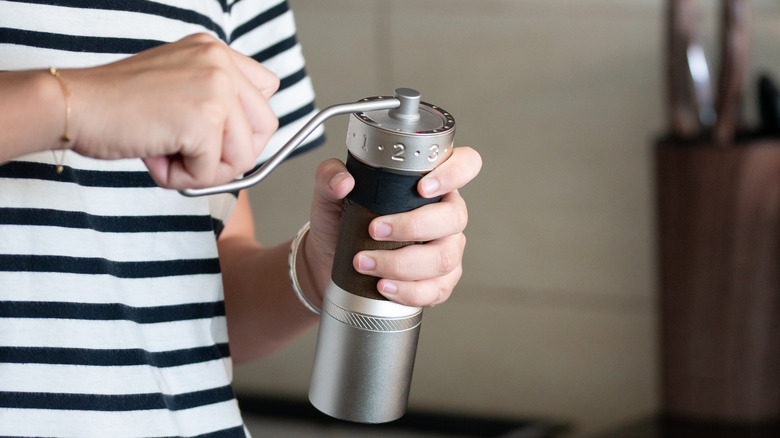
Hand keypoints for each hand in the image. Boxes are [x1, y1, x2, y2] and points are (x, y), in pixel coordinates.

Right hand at [63, 33, 278, 188]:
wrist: (74, 105)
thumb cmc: (116, 105)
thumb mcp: (176, 87)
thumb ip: (213, 103)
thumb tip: (249, 147)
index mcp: (215, 51)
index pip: (267, 91)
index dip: (247, 124)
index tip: (219, 136)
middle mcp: (220, 62)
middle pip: (266, 127)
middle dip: (233, 153)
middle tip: (192, 154)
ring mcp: (216, 88)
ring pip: (245, 156)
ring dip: (205, 170)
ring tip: (167, 153)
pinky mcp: (204, 119)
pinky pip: (212, 172)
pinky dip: (182, 179)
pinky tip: (155, 156)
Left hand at [306, 146, 481, 307]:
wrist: (331, 264)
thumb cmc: (341, 224)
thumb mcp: (329, 194)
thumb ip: (330, 175)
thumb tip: (344, 181)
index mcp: (430, 183)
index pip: (465, 164)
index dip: (454, 173)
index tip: (422, 187)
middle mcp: (445, 215)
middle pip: (454, 217)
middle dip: (412, 226)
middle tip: (374, 230)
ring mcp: (446, 249)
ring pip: (445, 257)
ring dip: (402, 263)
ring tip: (365, 262)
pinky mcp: (439, 283)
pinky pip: (436, 289)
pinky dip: (408, 290)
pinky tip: (383, 286)